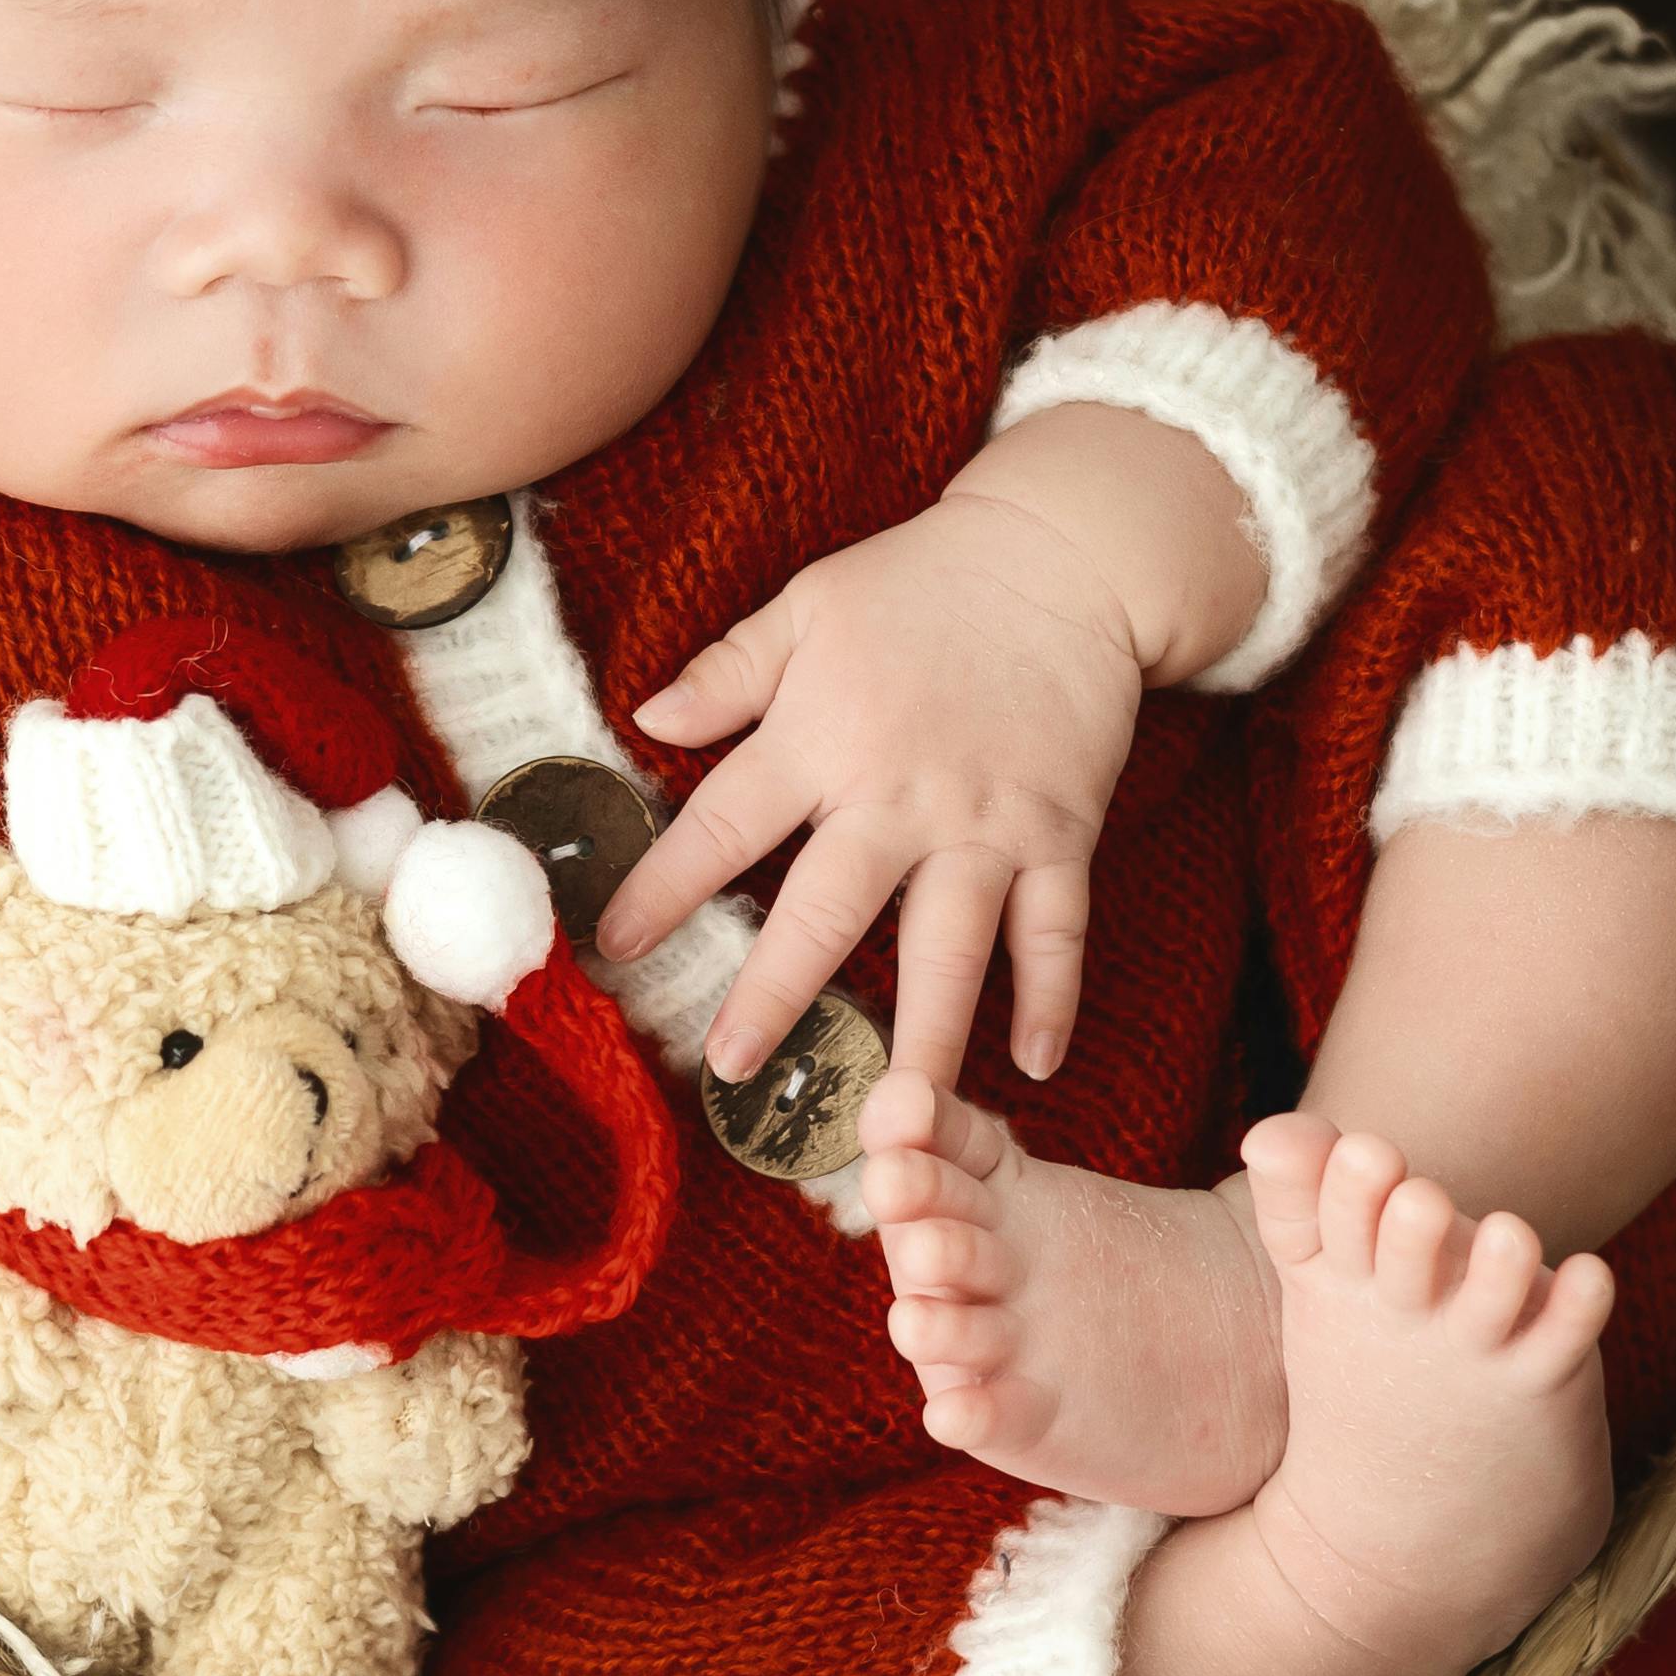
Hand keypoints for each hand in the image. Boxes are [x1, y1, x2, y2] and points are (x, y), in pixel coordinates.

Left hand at [600, 488, 1152, 1094]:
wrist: (1065, 556)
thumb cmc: (923, 581)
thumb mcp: (809, 605)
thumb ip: (730, 671)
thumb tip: (646, 716)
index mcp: (823, 738)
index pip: (723, 828)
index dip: (663, 890)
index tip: (610, 948)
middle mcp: (901, 795)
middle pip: (828, 913)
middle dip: (775, 994)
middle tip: (734, 1068)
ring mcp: (986, 824)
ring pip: (949, 950)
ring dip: (920, 1038)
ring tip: (893, 1118)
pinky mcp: (1060, 834)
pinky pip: (1056, 932)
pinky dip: (1050, 1000)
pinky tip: (1031, 1069)